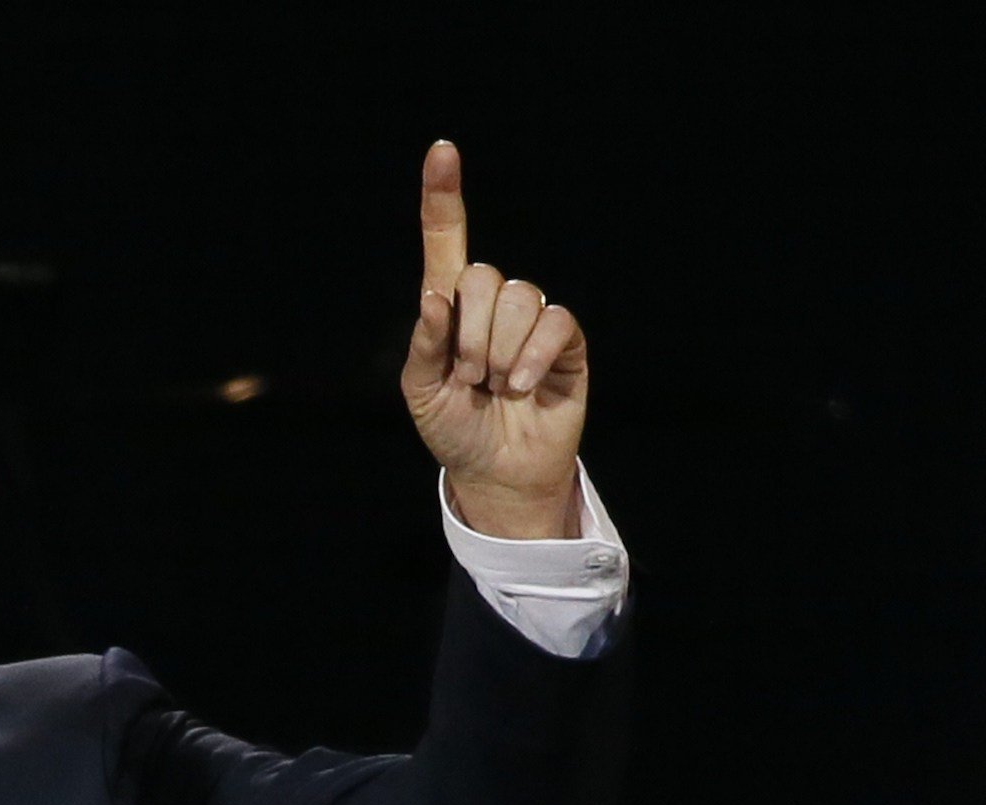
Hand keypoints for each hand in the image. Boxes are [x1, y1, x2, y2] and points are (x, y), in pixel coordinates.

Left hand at [399, 140, 589, 538]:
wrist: (494, 472)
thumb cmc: (452, 429)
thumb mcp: (420, 394)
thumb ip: (423, 346)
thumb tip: (435, 298)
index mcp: (449, 306)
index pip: (446, 241)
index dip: (443, 197)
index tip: (442, 150)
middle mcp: (491, 303)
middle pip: (483, 276)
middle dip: (469, 333)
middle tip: (468, 378)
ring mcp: (530, 320)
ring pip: (519, 298)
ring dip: (499, 351)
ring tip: (494, 388)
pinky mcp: (565, 342)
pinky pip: (554, 323)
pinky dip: (532, 357)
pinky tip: (521, 387)